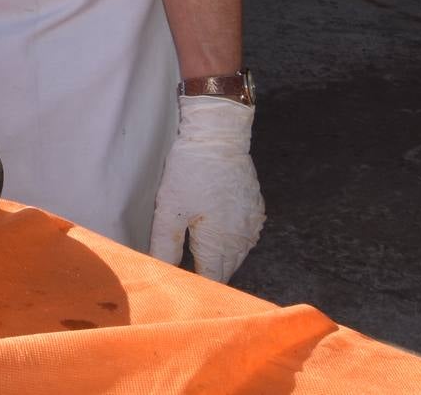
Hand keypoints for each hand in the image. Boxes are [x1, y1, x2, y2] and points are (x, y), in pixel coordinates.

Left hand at [148, 95, 264, 281]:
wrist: (219, 135)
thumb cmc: (191, 170)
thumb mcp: (170, 208)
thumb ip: (166, 246)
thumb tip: (163, 273)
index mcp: (220, 244)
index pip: (211, 280)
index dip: (196, 285)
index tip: (181, 283)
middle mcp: (243, 240)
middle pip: (225, 270)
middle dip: (207, 273)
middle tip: (186, 269)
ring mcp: (253, 225)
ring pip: (237, 255)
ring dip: (220, 258)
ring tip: (198, 252)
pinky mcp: (257, 210)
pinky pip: (246, 237)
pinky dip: (232, 241)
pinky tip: (217, 231)